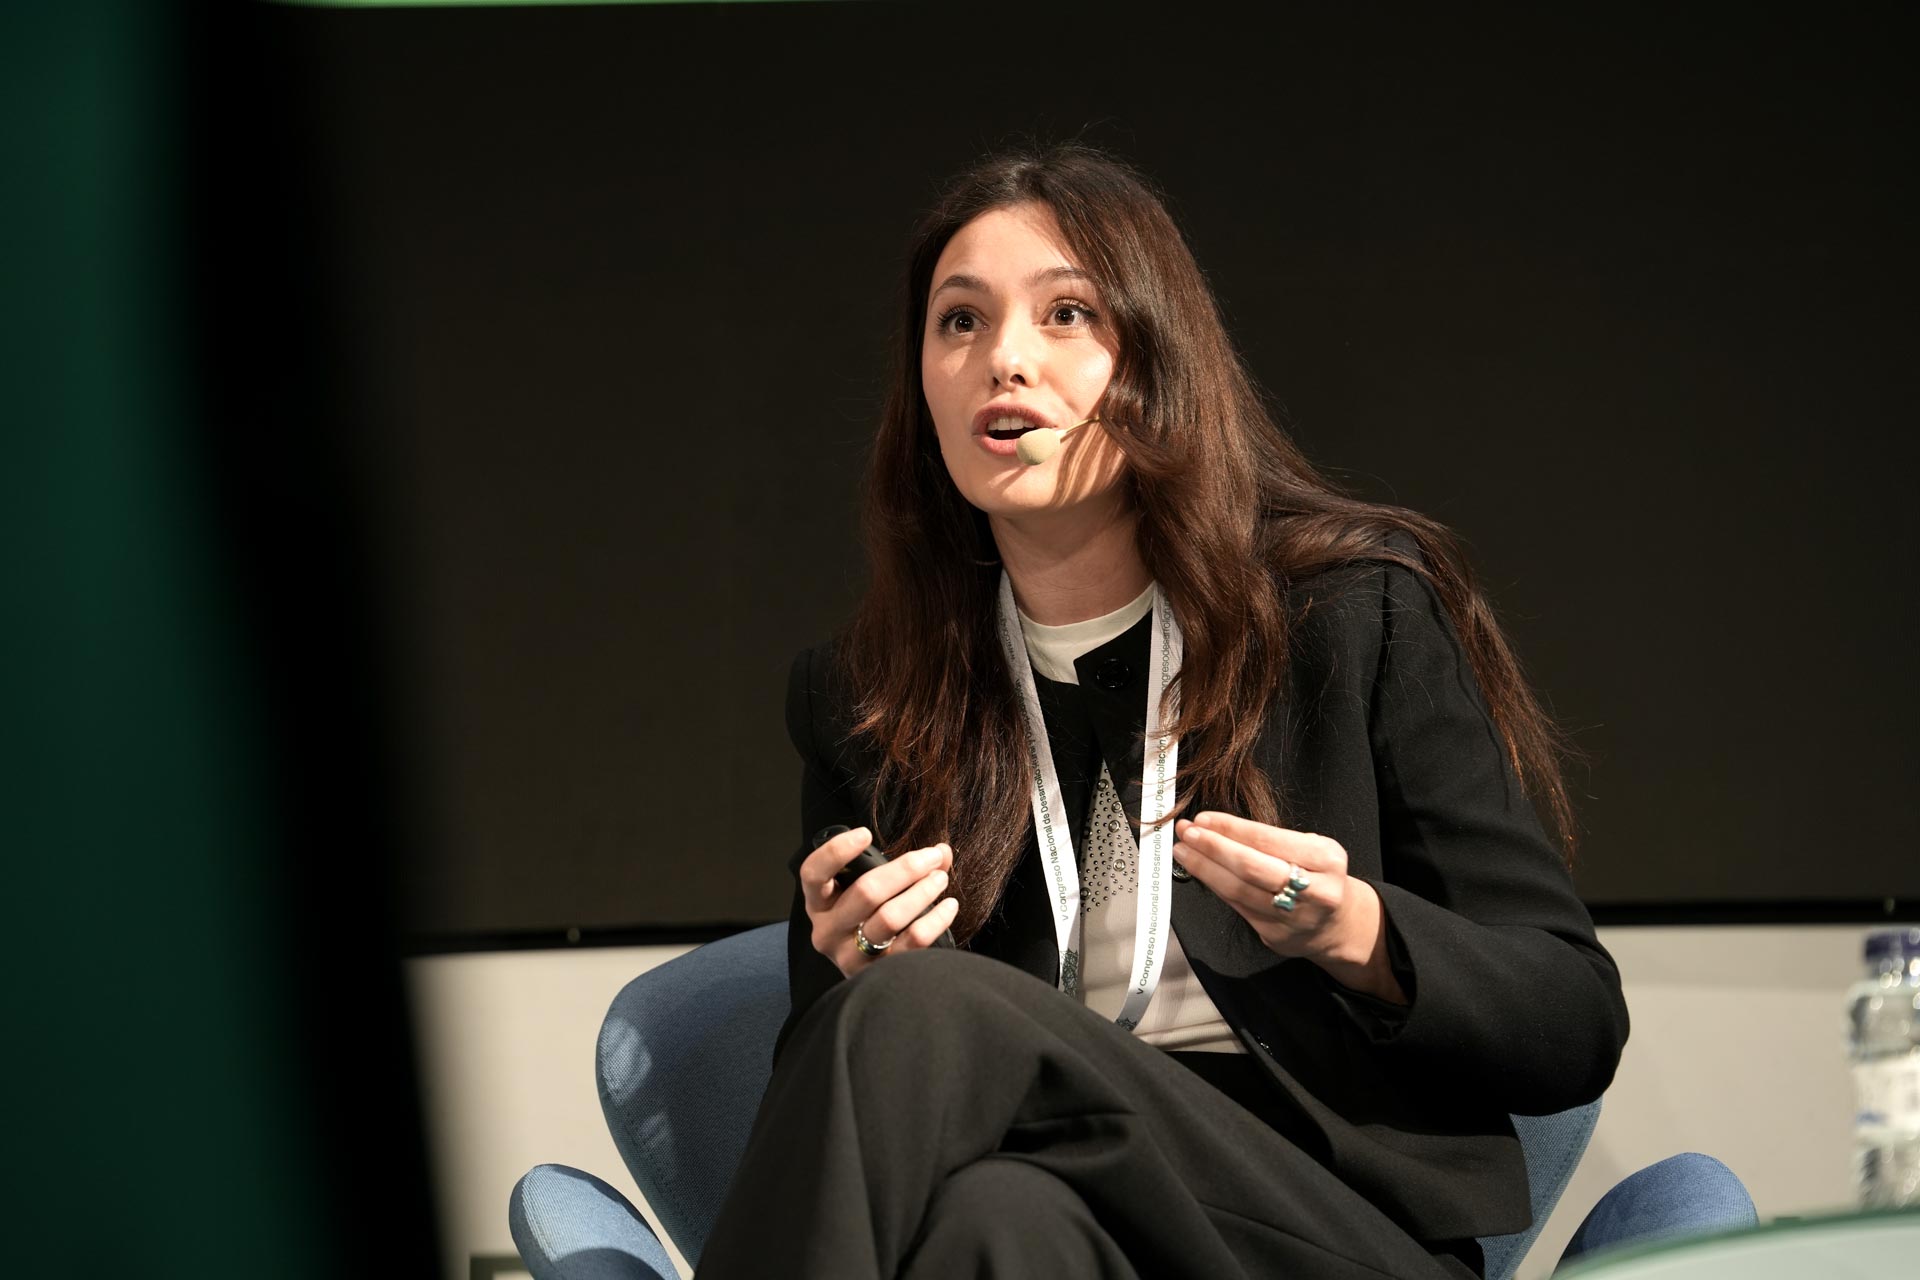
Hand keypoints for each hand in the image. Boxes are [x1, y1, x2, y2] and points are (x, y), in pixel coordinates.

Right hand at [798, 826, 959, 978]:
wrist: (875, 980)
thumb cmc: (870, 921)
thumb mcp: (870, 893)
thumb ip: (901, 869)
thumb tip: (942, 851)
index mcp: (819, 904)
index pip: (813, 874)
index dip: (836, 851)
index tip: (865, 834)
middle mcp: (828, 931)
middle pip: (866, 893)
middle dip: (905, 869)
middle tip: (932, 857)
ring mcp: (850, 956)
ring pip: (889, 917)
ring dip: (922, 892)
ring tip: (941, 879)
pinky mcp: (878, 973)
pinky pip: (912, 942)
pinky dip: (935, 920)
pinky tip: (949, 906)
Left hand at [1172, 812, 1403, 1003]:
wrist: (1337, 924)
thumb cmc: (1318, 876)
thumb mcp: (1311, 848)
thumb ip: (1272, 839)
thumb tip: (1218, 827)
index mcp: (1326, 860)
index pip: (1268, 839)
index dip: (1230, 828)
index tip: (1203, 819)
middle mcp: (1314, 891)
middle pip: (1251, 867)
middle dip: (1213, 847)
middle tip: (1187, 833)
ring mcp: (1294, 918)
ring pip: (1239, 891)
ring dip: (1204, 869)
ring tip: (1183, 851)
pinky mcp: (1276, 936)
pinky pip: (1238, 907)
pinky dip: (1215, 887)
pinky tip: (1201, 872)